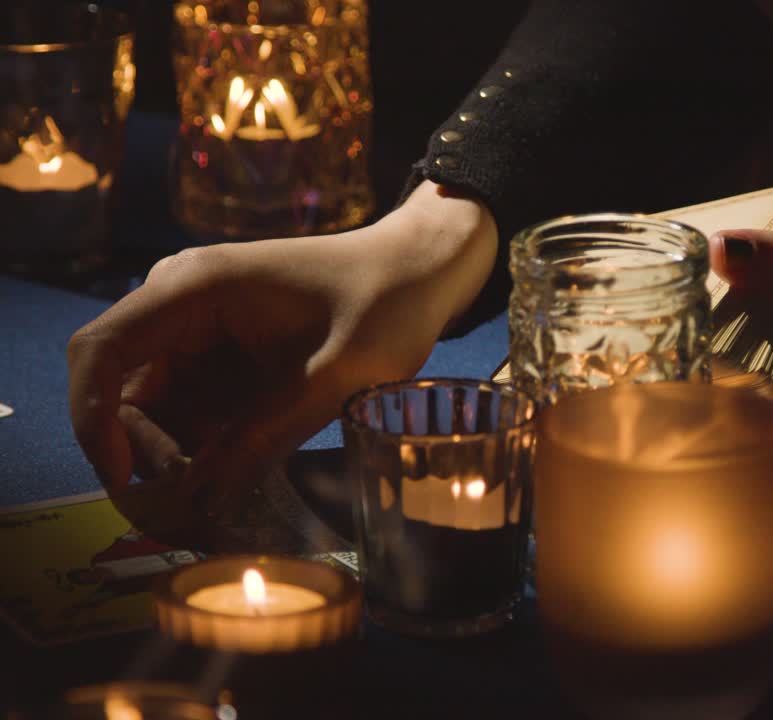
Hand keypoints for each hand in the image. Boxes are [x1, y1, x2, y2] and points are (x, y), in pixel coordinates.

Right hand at [67, 182, 496, 533]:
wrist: (418, 273)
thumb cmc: (386, 304)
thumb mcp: (336, 375)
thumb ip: (266, 434)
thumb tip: (198, 501)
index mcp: (195, 288)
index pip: (102, 350)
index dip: (92, 420)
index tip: (121, 480)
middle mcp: (181, 305)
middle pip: (122, 391)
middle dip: (146, 452)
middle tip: (197, 503)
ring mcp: (199, 332)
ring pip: (153, 410)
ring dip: (176, 456)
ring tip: (225, 492)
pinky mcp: (221, 357)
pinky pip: (189, 411)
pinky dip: (203, 448)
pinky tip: (238, 472)